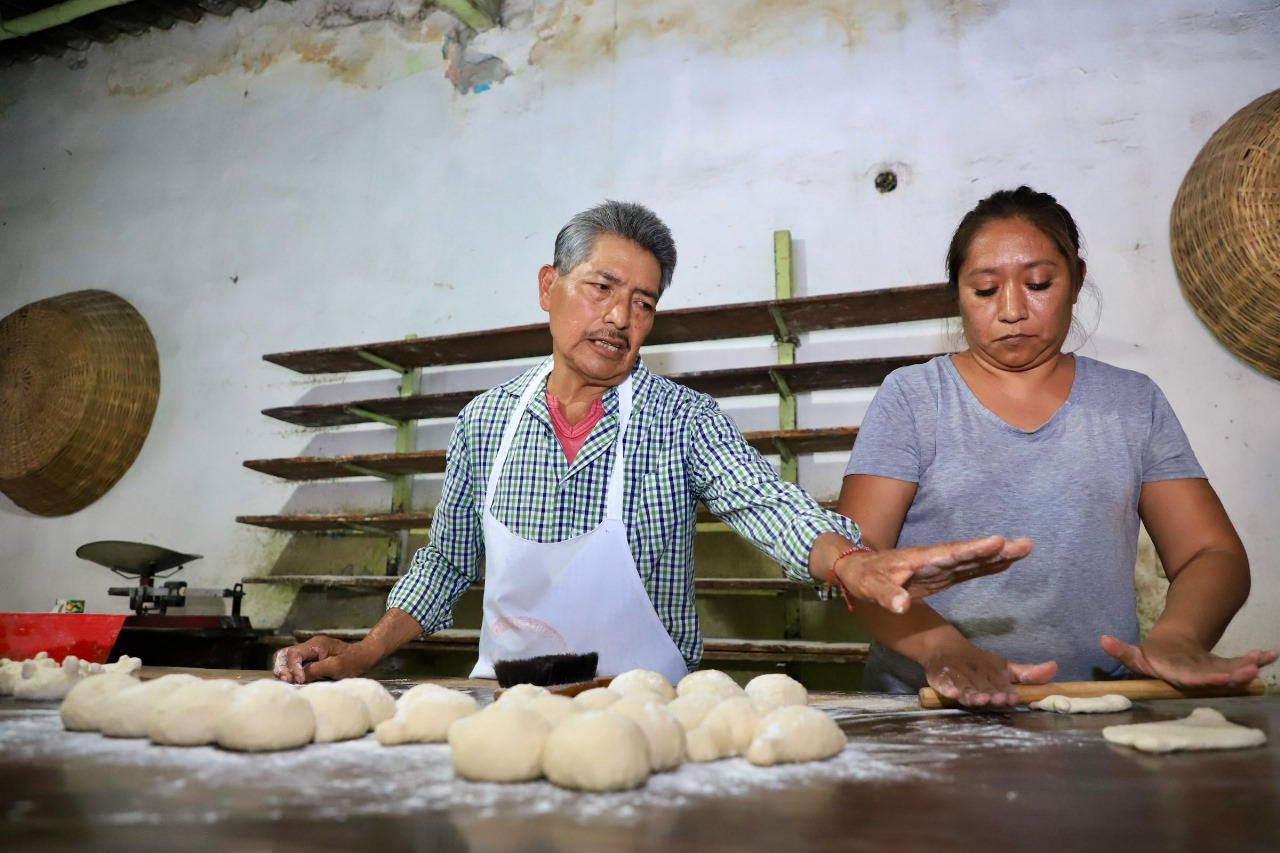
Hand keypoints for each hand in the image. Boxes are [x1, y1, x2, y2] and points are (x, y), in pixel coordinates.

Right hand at [272, 636, 379, 683]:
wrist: (365, 657)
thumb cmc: (354, 661)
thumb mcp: (337, 666)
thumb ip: (316, 670)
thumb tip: (299, 677)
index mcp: (315, 645)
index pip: (294, 654)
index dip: (292, 668)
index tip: (299, 680)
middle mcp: (309, 647)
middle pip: (284, 654)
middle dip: (282, 668)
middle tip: (288, 681)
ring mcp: (309, 654)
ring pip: (286, 660)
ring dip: (285, 671)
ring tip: (289, 683)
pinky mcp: (310, 661)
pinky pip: (295, 666)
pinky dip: (291, 673)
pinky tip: (295, 682)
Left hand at [834, 534, 1032, 613]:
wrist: (859, 569)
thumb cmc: (865, 577)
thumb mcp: (871, 588)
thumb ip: (887, 596)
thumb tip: (901, 606)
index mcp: (920, 559)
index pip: (950, 553)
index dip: (973, 549)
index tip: (997, 541)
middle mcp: (935, 559)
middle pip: (969, 553)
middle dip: (995, 549)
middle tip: (1024, 544)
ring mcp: (940, 566)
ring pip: (972, 559)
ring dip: (997, 555)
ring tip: (1025, 548)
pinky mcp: (941, 574)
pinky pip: (968, 569)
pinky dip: (987, 564)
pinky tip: (1006, 561)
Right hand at [925, 641, 1057, 707]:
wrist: (946, 647)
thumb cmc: (981, 663)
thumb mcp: (1004, 667)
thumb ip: (1028, 673)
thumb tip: (1055, 666)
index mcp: (992, 671)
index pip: (1001, 682)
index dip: (1006, 690)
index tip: (1011, 697)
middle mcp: (975, 673)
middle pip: (983, 686)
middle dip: (990, 693)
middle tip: (995, 699)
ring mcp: (957, 675)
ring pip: (965, 686)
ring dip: (972, 693)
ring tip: (979, 699)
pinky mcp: (940, 676)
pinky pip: (943, 682)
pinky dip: (947, 687)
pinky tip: (952, 693)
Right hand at [1099, 633, 1277, 688]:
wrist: (1171, 658)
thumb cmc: (1154, 659)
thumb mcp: (1137, 656)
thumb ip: (1122, 650)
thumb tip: (1102, 639)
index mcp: (1180, 676)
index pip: (1194, 679)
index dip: (1208, 678)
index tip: (1222, 677)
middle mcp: (1201, 678)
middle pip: (1219, 678)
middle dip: (1234, 675)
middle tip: (1248, 672)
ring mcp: (1216, 671)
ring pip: (1235, 671)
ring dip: (1248, 666)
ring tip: (1260, 658)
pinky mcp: (1227, 665)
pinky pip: (1244, 662)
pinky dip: (1258, 659)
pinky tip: (1272, 653)